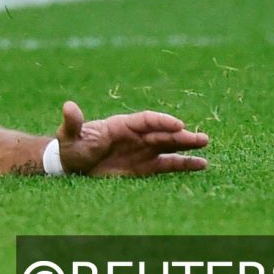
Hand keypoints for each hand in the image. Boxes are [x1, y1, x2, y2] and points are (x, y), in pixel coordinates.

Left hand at [55, 99, 208, 176]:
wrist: (72, 165)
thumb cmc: (71, 147)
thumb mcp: (70, 135)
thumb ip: (73, 122)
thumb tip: (68, 106)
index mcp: (120, 125)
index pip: (145, 120)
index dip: (161, 121)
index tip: (178, 125)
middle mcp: (135, 136)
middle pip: (161, 133)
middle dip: (180, 135)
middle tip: (201, 138)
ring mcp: (142, 150)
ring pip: (168, 146)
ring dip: (186, 145)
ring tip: (205, 144)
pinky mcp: (145, 166)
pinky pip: (168, 164)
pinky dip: (184, 164)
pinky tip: (201, 164)